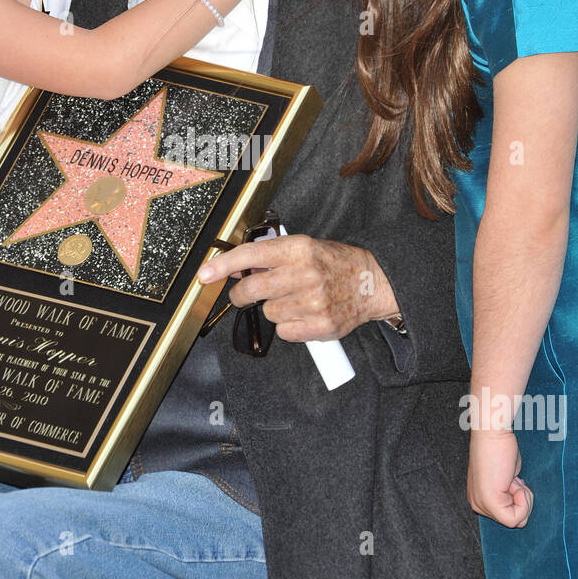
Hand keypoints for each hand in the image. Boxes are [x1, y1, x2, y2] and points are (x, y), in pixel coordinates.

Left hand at [197, 235, 398, 341]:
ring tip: (294, 300)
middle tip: (243, 294)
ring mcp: (313, 301)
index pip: (251, 254)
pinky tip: (303, 314)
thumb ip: (272, 257)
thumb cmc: (335, 264)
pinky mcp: (320, 325)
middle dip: (240, 294)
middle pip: (252, 289)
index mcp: (299, 248)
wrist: (372, 283)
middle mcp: (305, 273)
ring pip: (268, 312)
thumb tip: (235, 269)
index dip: (223, 265)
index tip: (205, 274)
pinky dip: (289, 326)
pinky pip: (284, 330)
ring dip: (273, 309)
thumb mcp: (305, 248)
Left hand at [467, 431, 532, 527]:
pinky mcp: (490, 502)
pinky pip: (515, 519)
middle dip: (523, 499)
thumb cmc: (501, 447)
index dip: (519, 498)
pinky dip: (524, 502)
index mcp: (479, 499)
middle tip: (514, 479)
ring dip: (524, 498)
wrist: (493, 432)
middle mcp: (477, 504)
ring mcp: (482, 505)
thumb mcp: (506, 477)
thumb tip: (520, 503)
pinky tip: (514, 482)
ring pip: (517, 521)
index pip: (508, 515)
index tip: (513, 479)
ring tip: (513, 478)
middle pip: (514, 519)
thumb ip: (509, 493)